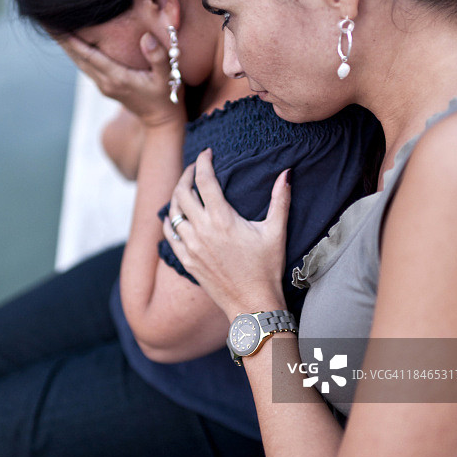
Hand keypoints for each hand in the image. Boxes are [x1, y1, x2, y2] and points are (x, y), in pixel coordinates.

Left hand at [59, 33, 185, 127]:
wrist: (161, 122)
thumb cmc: (166, 98)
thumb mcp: (168, 78)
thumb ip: (158, 57)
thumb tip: (146, 37)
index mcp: (117, 77)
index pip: (88, 54)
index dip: (71, 39)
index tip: (57, 22)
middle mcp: (106, 82)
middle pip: (77, 58)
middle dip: (62, 39)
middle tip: (46, 19)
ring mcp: (104, 86)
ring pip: (79, 63)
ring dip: (66, 46)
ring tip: (54, 28)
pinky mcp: (106, 86)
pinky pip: (86, 67)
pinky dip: (77, 53)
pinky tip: (72, 43)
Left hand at [163, 149, 290, 318]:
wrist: (252, 303)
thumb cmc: (267, 268)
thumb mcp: (276, 232)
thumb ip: (280, 199)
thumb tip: (287, 172)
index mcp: (222, 220)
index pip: (204, 180)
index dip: (203, 162)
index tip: (207, 153)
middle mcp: (202, 231)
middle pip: (182, 192)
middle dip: (187, 174)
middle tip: (195, 167)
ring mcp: (191, 247)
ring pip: (173, 211)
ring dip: (176, 195)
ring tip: (186, 187)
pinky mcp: (186, 260)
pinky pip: (169, 234)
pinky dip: (169, 220)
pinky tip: (174, 215)